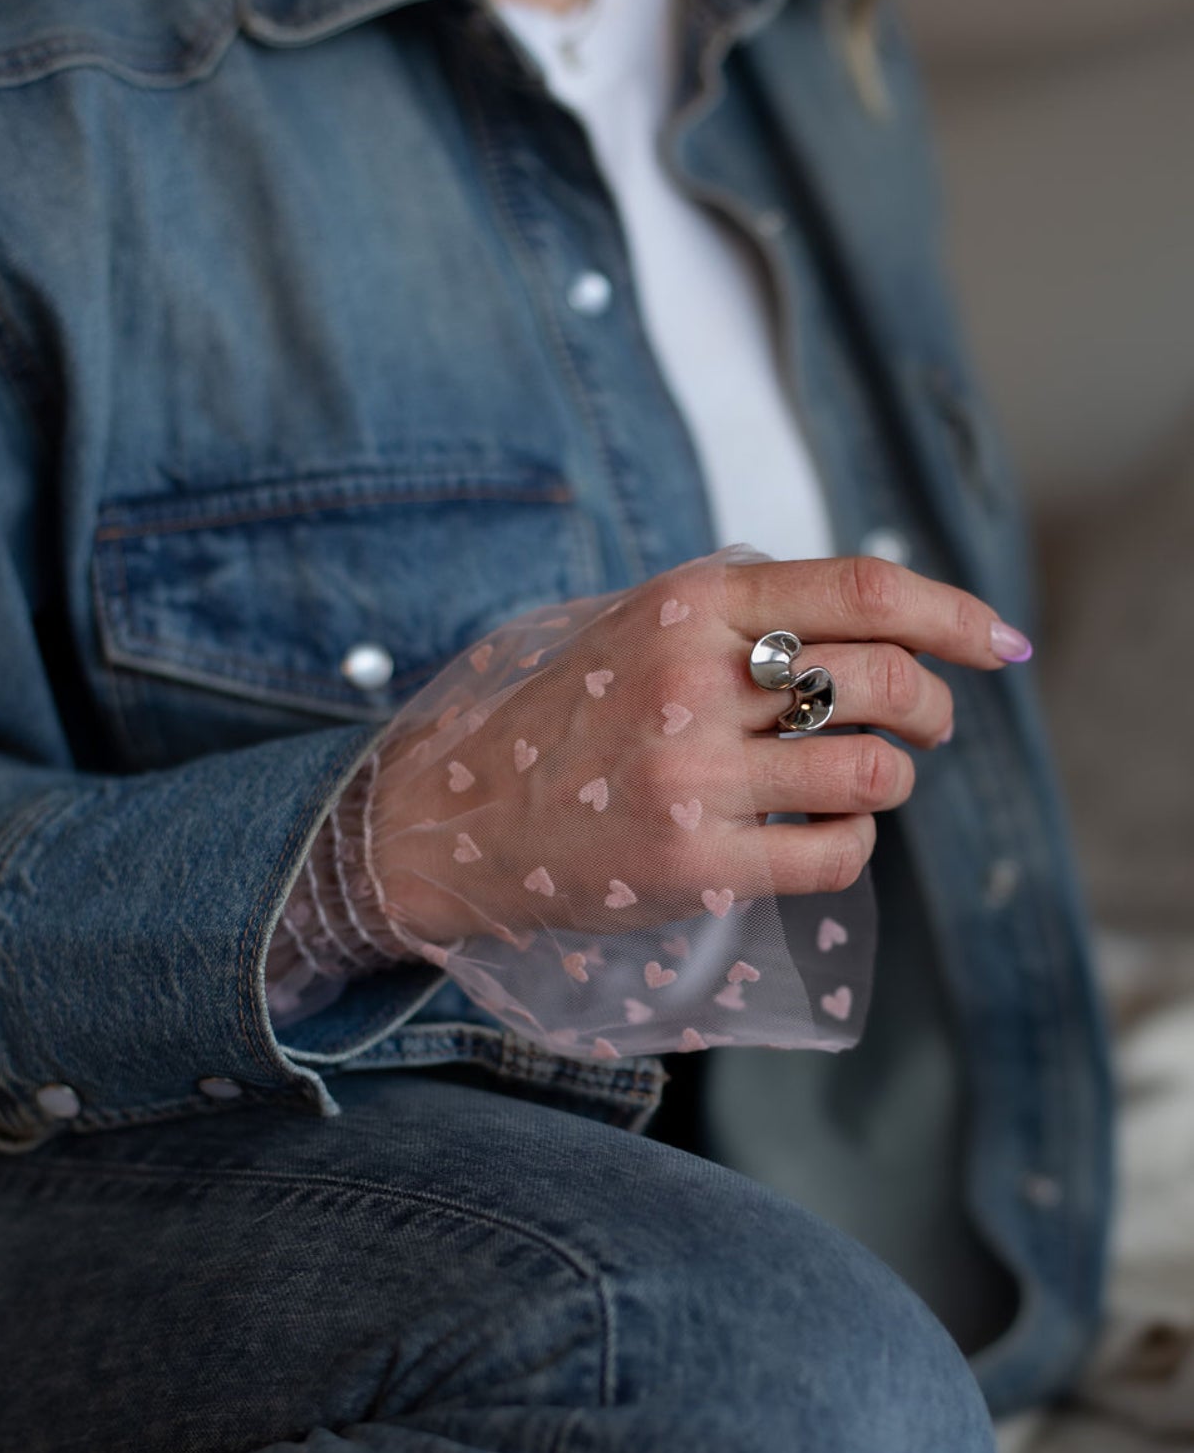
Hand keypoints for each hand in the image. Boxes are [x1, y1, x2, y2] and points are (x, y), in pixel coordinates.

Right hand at [366, 552, 1029, 947]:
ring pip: (872, 770)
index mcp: (687, 603)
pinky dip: (852, 844)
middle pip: (886, 680)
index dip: (953, 613)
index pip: (862, 590)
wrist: (453, 818)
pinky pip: (835, 851)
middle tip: (931, 725)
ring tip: (858, 785)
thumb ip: (742, 614)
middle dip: (936, 706)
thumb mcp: (640, 626)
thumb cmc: (560, 720)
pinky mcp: (693, 862)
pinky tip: (821, 836)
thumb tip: (885, 625)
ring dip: (890, 780)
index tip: (1000, 642)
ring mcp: (692, 776)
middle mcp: (691, 679)